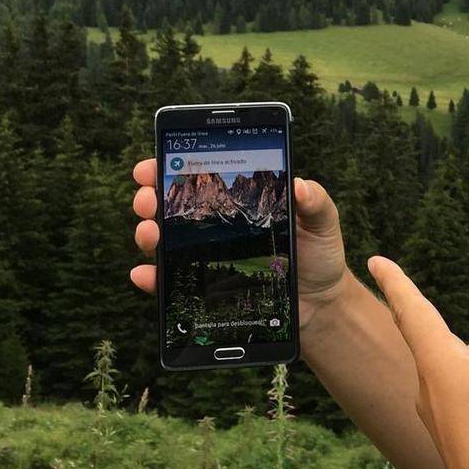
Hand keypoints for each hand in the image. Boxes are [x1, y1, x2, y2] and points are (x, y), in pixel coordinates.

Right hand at [129, 159, 351, 326]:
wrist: (320, 302)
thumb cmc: (319, 254)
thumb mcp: (324, 222)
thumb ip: (315, 201)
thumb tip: (298, 185)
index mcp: (241, 199)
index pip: (200, 176)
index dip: (170, 167)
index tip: (150, 166)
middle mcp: (218, 224)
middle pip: (173, 206)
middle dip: (151, 198)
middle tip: (148, 200)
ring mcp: (208, 255)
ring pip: (165, 240)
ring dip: (147, 233)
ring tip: (149, 232)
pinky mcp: (206, 286)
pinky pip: (171, 281)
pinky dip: (152, 277)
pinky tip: (144, 272)